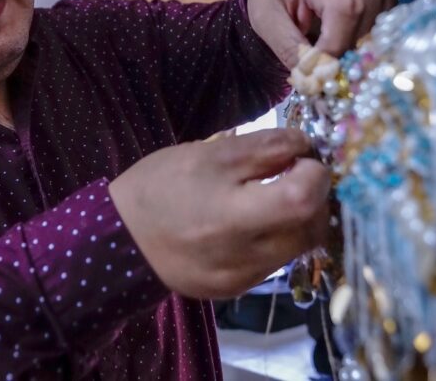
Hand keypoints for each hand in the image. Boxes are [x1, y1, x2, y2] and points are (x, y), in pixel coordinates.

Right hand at [109, 129, 330, 299]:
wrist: (120, 240)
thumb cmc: (160, 186)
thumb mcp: (208, 154)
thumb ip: (262, 149)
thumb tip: (305, 145)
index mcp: (231, 215)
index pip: (303, 198)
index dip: (314, 172)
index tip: (302, 156)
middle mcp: (244, 256)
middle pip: (312, 227)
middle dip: (314, 196)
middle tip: (296, 173)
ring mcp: (243, 278)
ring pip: (298, 247)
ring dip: (299, 218)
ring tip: (276, 195)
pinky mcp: (237, 289)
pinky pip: (275, 261)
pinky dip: (277, 237)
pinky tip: (254, 221)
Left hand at [246, 0, 396, 66]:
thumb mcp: (266, 18)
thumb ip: (289, 47)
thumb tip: (313, 80)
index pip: (343, 34)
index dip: (328, 61)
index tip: (309, 74)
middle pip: (362, 40)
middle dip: (338, 58)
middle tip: (313, 60)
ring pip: (375, 41)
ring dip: (350, 51)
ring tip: (324, 40)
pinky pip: (383, 33)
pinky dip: (363, 42)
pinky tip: (341, 34)